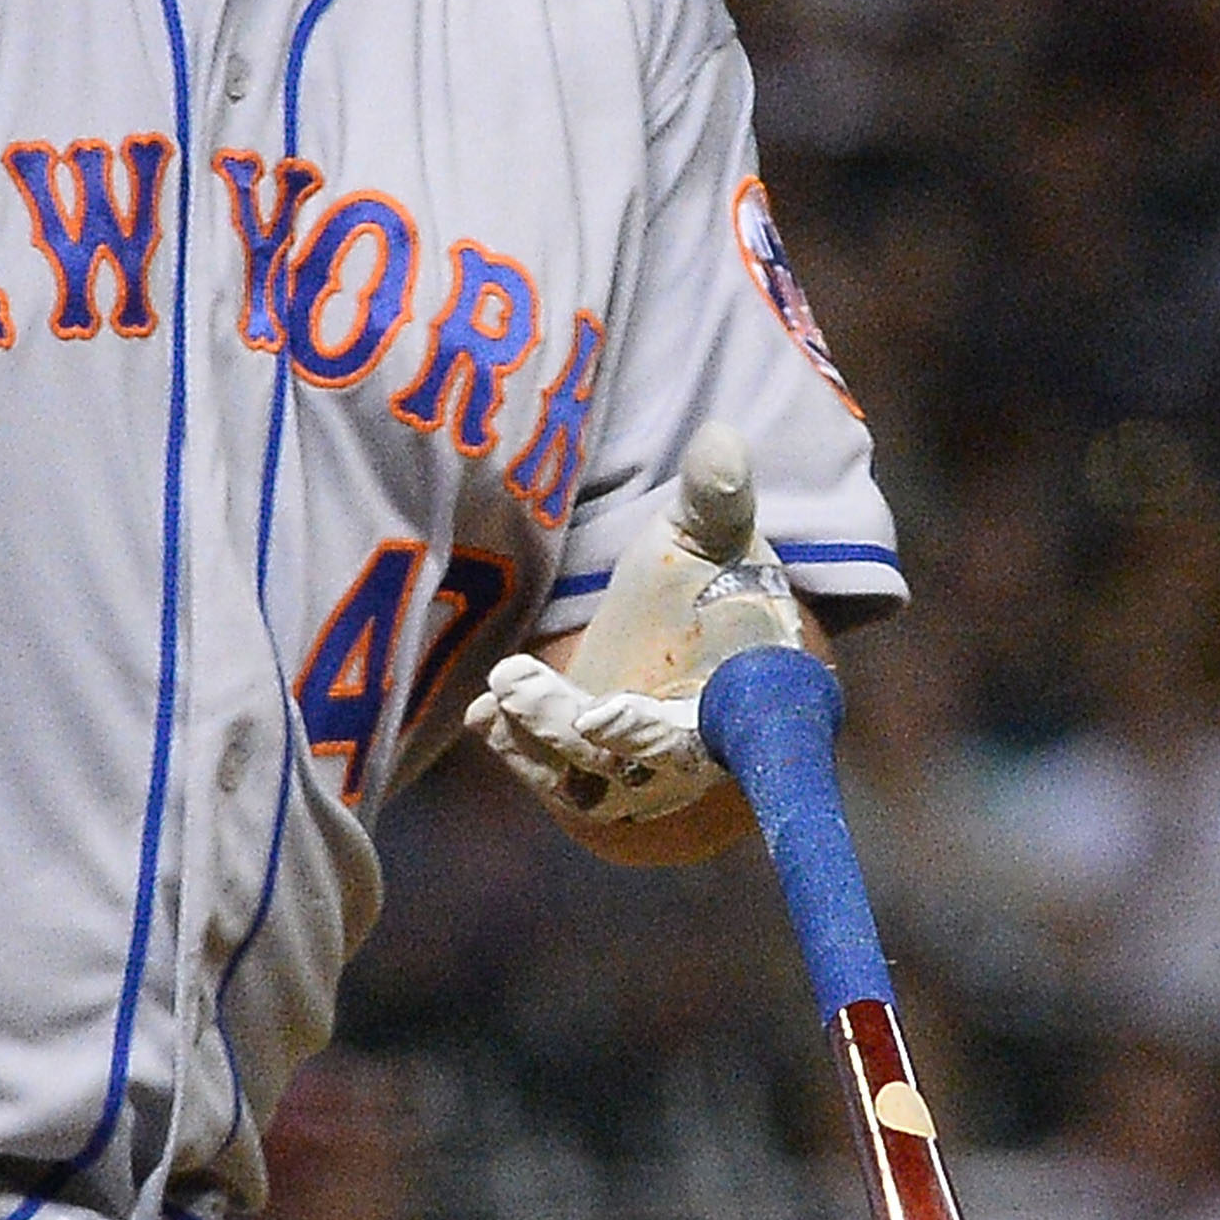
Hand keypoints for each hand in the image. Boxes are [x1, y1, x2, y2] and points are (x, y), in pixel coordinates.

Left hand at [467, 425, 802, 828]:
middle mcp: (688, 757)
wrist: (692, 618)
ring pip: (580, 779)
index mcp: (734, 706)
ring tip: (498, 696)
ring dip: (534, 742)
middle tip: (516, 684)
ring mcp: (636, 772)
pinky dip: (517, 747)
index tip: (602, 714)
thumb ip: (718, 498)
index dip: (649, 734)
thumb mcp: (715, 534)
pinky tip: (485, 714)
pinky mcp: (591, 769)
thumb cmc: (714, 579)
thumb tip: (721, 439)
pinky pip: (553, 774)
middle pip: (622, 765)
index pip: (695, 738)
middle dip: (563, 728)